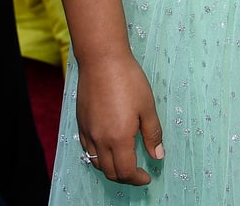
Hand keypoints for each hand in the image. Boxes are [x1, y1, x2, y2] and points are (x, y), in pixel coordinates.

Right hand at [74, 55, 163, 185]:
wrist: (102, 61)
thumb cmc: (129, 80)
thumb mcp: (147, 106)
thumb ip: (152, 134)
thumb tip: (158, 156)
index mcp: (119, 138)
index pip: (126, 171)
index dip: (137, 179)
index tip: (147, 177)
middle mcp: (100, 140)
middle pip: (110, 171)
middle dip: (125, 177)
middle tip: (139, 172)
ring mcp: (88, 132)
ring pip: (97, 163)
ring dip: (111, 168)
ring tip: (125, 162)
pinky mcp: (81, 124)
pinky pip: (88, 149)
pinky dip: (98, 156)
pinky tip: (108, 148)